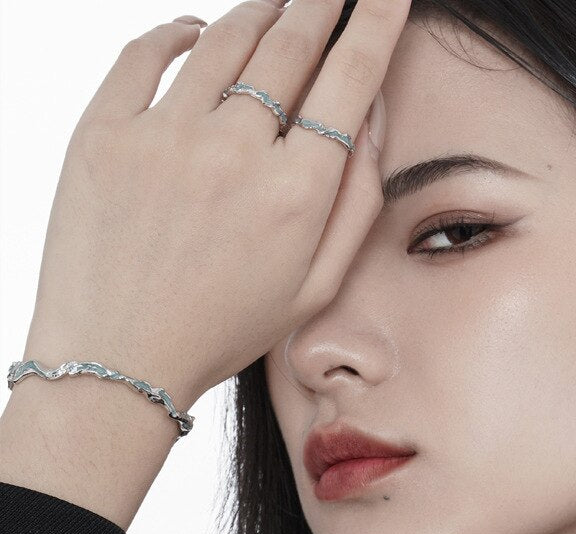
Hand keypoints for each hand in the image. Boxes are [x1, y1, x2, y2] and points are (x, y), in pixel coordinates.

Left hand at [19, 0, 405, 408]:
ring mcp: (164, 136)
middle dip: (322, 2)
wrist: (118, 360)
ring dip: (262, 11)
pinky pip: (145, 54)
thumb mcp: (314, 289)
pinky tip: (199, 32)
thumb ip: (356, 203)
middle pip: (292, 44)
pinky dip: (179, 31)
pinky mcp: (103, 134)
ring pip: (225, 39)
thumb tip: (370, 118)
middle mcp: (234, 151)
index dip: (375, 20)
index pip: (349, 78)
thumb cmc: (223, 329)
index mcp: (295, 193)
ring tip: (281, 4)